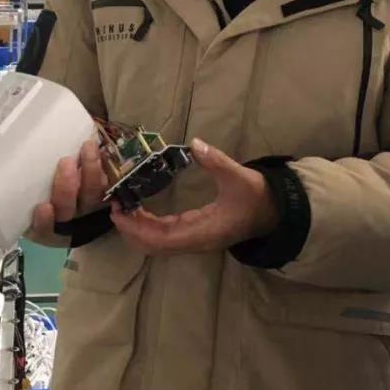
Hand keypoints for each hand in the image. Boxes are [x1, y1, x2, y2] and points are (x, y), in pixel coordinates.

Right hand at [27, 139, 107, 246]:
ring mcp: (88, 208)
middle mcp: (67, 221)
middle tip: (65, 163)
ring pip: (92, 195)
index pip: (45, 231)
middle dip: (68, 188)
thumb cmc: (33, 197)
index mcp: (45, 228)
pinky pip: (108, 183)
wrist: (65, 201)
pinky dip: (105, 167)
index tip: (43, 208)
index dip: (45, 222)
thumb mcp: (21, 200)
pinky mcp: (102, 192)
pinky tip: (102, 149)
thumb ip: (13, 189)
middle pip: (69, 209)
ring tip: (88, 148)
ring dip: (91, 171)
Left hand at [111, 139, 277, 255]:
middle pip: (154, 246)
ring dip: (138, 230)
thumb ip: (217, 161)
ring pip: (159, 244)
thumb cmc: (257, 197)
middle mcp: (196, 242)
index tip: (119, 211)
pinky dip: (150, 228)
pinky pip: (167, 237)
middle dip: (131, 230)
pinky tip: (142, 212)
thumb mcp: (239, 177)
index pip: (162, 238)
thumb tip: (195, 143)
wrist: (274, 213)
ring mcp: (196, 241)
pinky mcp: (197, 235)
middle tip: (114, 208)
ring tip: (123, 208)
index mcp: (203, 231)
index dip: (137, 228)